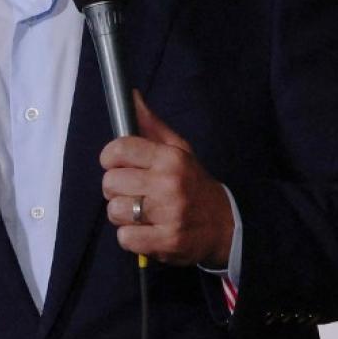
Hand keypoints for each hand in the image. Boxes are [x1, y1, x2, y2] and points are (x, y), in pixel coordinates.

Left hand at [99, 93, 232, 266]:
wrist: (227, 227)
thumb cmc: (194, 185)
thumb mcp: (179, 151)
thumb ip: (151, 126)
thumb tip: (131, 96)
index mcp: (170, 159)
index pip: (118, 149)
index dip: (110, 158)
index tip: (118, 165)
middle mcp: (168, 184)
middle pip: (110, 182)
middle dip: (116, 189)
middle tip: (134, 193)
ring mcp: (168, 215)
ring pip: (114, 210)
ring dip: (123, 215)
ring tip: (141, 214)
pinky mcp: (166, 242)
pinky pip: (124, 238)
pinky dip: (131, 238)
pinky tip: (146, 232)